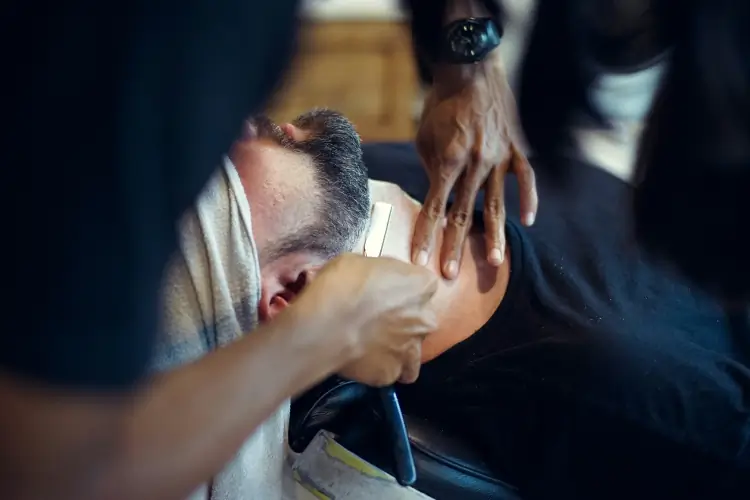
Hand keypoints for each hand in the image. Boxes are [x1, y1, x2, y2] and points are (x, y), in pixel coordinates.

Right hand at [293, 253, 437, 386]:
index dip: (403, 288)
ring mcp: (410, 350)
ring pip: (412, 355)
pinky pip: (388, 372)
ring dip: (398, 351)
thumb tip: (375, 281)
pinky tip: (360, 360)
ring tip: (374, 347)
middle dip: (404, 321)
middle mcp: (424, 319)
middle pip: (421, 320)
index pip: (423, 285)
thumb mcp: (359, 262)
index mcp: (422, 286)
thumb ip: (378, 274)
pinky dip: (378, 368)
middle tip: (376, 320)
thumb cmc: (340, 285)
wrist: (323, 325)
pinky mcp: (390, 374)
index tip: (385, 291)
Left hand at [412, 62, 537, 279]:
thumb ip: (432, 171)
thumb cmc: (440, 105)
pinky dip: (528, 200)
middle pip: (464, 214)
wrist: (470, 69)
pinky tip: (527, 222)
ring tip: (496, 264)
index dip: (425, 236)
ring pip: (498, 205)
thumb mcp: (425, 139)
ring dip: (496, 236)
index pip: (434, 208)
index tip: (419, 261)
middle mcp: (476, 164)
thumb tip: (438, 198)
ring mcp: (500, 158)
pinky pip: (526, 179)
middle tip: (450, 276)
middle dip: (456, 247)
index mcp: (449, 161)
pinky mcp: (517, 148)